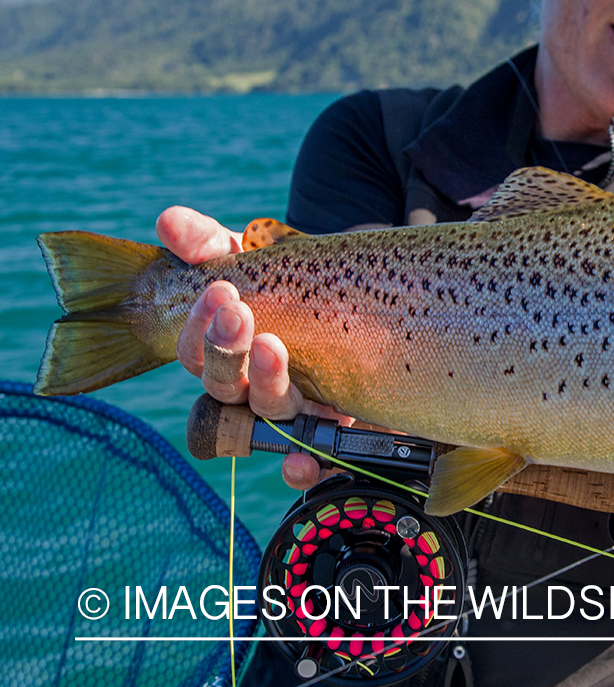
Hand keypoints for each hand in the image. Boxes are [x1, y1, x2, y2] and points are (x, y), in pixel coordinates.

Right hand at [156, 206, 351, 488]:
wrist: (372, 301)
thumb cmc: (298, 285)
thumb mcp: (258, 256)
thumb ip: (212, 242)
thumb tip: (168, 221)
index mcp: (228, 352)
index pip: (194, 350)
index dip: (199, 325)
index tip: (219, 289)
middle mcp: (254, 387)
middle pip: (225, 386)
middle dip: (225, 350)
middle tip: (237, 311)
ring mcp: (296, 410)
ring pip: (269, 413)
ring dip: (265, 382)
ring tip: (273, 346)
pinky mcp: (336, 429)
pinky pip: (316, 459)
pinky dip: (304, 466)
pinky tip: (303, 458)